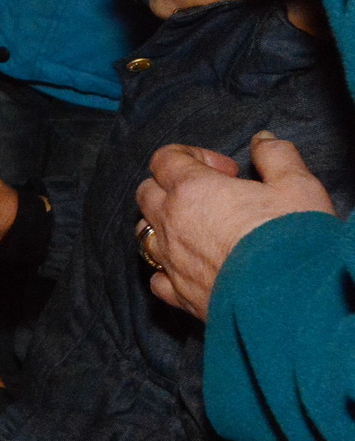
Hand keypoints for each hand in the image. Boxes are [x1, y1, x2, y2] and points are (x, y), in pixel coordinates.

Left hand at [135, 133, 334, 318]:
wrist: (291, 299)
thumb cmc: (293, 238)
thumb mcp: (296, 185)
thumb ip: (276, 156)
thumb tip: (261, 141)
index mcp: (191, 190)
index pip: (165, 159)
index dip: (192, 156)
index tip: (226, 171)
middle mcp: (170, 224)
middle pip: (146, 193)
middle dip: (170, 187)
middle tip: (212, 197)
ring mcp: (170, 261)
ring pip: (143, 234)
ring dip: (163, 226)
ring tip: (199, 230)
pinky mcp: (178, 295)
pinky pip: (157, 278)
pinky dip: (167, 270)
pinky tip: (191, 268)